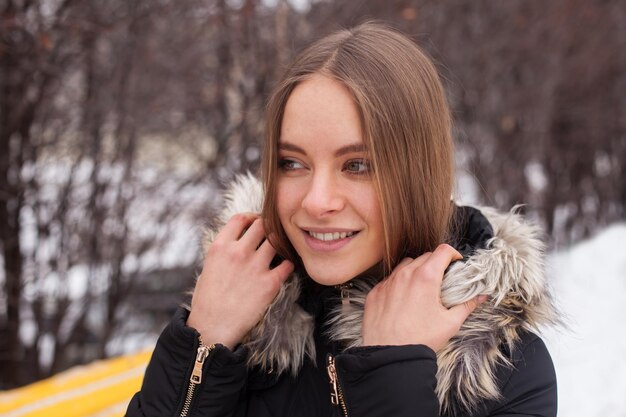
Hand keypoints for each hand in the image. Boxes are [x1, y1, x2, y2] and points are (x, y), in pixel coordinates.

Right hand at [187, 213, 293, 348]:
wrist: (212, 328)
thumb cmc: (207, 300)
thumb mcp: (208, 266)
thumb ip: (224, 250)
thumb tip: (239, 240)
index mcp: (220, 246)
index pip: (241, 218)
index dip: (251, 218)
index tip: (255, 223)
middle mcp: (238, 252)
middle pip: (262, 225)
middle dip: (268, 227)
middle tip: (271, 235)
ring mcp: (255, 266)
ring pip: (277, 240)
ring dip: (280, 243)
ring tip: (280, 250)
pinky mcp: (270, 283)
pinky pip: (288, 263)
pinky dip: (288, 263)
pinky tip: (284, 268)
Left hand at [362, 244, 485, 351]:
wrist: (389, 355)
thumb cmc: (421, 339)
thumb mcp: (450, 322)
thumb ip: (467, 305)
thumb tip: (481, 296)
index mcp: (426, 277)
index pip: (443, 251)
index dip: (453, 254)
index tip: (456, 263)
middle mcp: (405, 274)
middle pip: (424, 256)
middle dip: (436, 264)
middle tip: (442, 279)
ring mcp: (388, 282)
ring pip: (405, 265)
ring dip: (416, 270)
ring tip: (422, 288)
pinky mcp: (375, 292)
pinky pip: (389, 280)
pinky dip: (399, 284)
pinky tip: (403, 300)